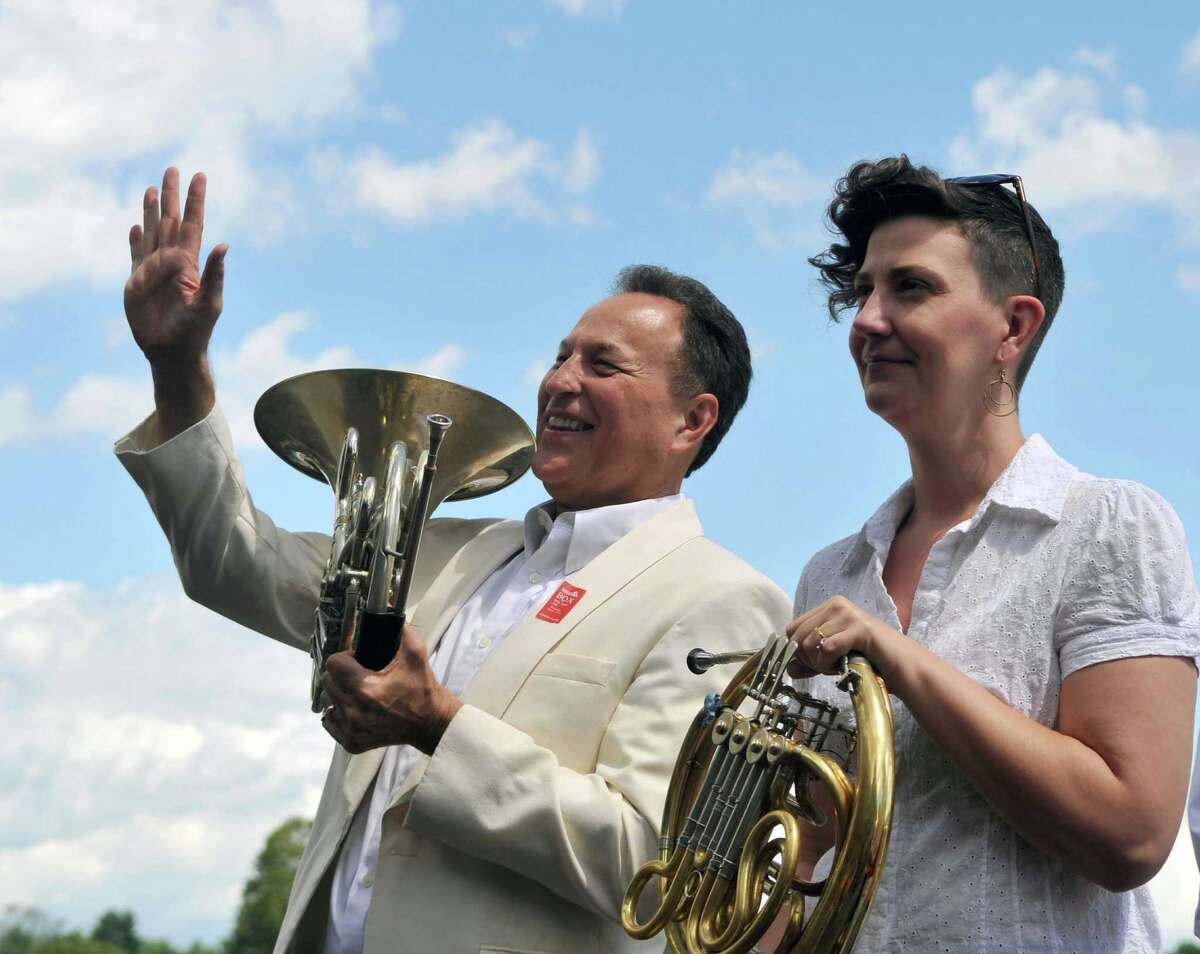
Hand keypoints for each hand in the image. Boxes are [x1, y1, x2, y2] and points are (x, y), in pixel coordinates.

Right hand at [125, 167, 225, 364]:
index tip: (199, 176)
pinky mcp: (136, 283)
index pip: (193, 224)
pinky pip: (136, 255)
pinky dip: (135, 240)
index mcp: (190, 263)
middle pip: (170, 221)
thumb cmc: (195, 331)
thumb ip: (214, 274)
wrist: (172, 351)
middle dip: (172, 196)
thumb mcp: (209, 303)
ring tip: (152, 190)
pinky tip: (136, 227)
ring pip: (152, 232)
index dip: (195, 201)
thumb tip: (224, 245)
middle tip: (172, 169)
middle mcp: (172, 262)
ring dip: (152, 211)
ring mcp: (154, 270)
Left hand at [320, 626, 462, 755]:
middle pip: (328, 682)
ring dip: (339, 693)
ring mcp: (352, 729)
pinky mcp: (352, 742)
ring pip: (327, 702)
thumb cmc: (423, 690)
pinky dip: (338, 714)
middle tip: (360, 673)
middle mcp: (355, 710)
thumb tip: (388, 610)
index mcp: (367, 688)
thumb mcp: (416, 655)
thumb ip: (402, 631)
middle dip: (342, 674)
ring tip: (357, 691)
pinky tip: (354, 708)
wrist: (432, 723)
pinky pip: (329, 722)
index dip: (345, 657)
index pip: (334, 664)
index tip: (358, 659)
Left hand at [785, 595, 907, 682]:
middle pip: (798, 637)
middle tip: (829, 667)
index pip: (792, 629)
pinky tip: (844, 665)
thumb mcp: (832, 656)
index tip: (816, 664)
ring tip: (840, 665)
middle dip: (808, 660)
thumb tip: (789, 667)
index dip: (798, 652)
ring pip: (810, 644)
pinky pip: (827, 648)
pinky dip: (830, 665)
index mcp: (828, 607)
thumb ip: (810, 660)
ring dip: (821, 664)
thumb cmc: (869, 660)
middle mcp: (836, 605)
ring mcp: (848, 614)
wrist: (902, 666)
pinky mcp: (859, 628)